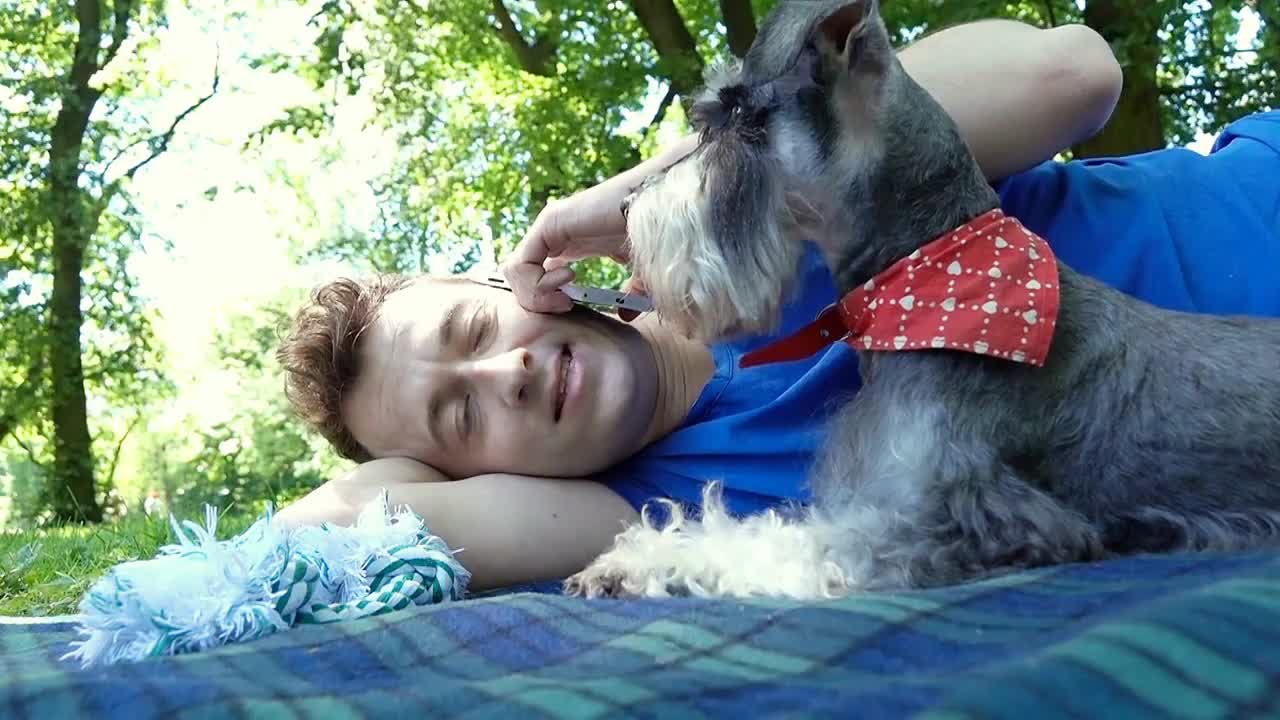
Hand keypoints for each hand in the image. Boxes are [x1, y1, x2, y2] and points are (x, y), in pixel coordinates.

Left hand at [503, 134, 698, 313]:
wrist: (661, 211)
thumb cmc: (655, 236)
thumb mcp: (640, 273)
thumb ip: (630, 294)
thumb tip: (625, 315)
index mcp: (569, 245)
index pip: (534, 278)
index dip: (546, 301)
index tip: (572, 305)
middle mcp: (553, 236)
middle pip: (519, 278)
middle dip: (539, 302)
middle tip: (567, 304)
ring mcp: (548, 228)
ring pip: (514, 273)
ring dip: (537, 295)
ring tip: (566, 293)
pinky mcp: (548, 224)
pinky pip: (519, 265)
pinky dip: (538, 283)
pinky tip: (568, 277)